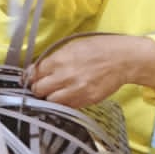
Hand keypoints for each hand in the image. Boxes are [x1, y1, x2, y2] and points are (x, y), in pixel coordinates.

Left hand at [23, 34, 154, 107]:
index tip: (31, 79)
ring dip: (50, 98)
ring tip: (55, 92)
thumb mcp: (71, 46)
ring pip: (51, 102)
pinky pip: (67, 106)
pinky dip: (64, 103)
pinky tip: (68, 96)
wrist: (124, 59)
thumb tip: (36, 70)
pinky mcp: (87, 100)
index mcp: (59, 60)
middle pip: (38, 90)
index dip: (30, 77)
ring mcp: (76, 90)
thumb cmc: (98, 49)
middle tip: (42, 86)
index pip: (33, 74)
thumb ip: (52, 58)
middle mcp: (65, 76)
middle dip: (38, 88)